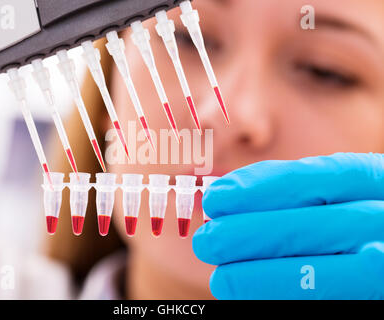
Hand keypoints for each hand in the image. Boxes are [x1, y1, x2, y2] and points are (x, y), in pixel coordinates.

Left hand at [193, 153, 383, 298]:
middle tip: (206, 241)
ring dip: (257, 277)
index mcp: (372, 181)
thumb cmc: (352, 216)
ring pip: (314, 274)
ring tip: (221, 277)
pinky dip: (278, 295)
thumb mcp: (337, 191)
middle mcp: (383, 221)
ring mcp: (383, 269)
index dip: (258, 189)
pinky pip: (319, 298)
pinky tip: (247, 293)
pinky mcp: (372, 299)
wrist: (383, 256)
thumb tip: (224, 198)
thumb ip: (294, 192)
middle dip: (246, 236)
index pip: (313, 178)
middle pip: (307, 228)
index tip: (216, 199)